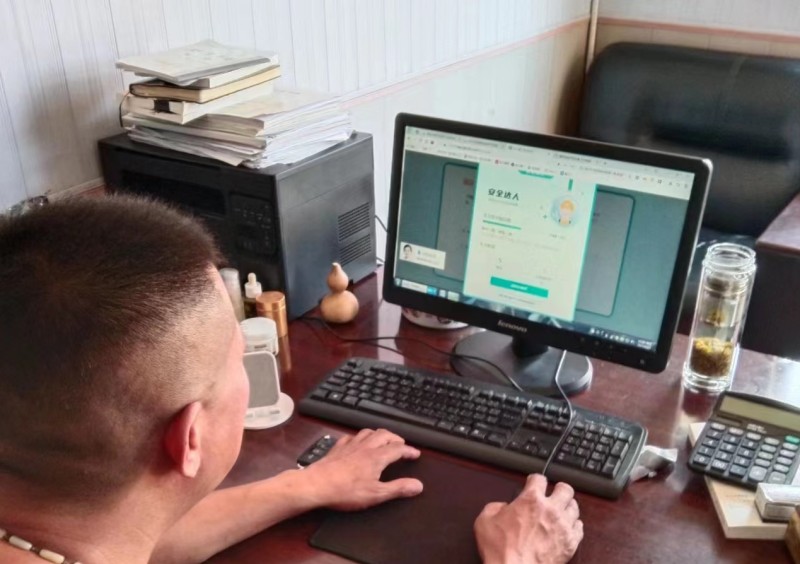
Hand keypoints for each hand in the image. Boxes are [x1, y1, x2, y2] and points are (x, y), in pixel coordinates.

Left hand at [302, 428, 423, 510]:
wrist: (316, 485)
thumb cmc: (346, 491)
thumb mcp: (376, 494)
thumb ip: (398, 488)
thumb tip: (418, 485)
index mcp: (377, 457)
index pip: (398, 448)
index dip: (409, 450)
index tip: (415, 453)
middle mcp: (365, 447)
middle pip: (384, 435)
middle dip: (395, 438)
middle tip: (401, 444)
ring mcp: (350, 445)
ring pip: (368, 432)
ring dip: (379, 434)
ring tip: (383, 439)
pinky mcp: (337, 448)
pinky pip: (351, 436)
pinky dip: (359, 437)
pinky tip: (358, 442)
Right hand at [474, 474, 582, 563]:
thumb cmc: (501, 549)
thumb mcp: (484, 521)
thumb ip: (495, 507)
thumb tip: (503, 507)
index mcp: (531, 500)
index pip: (539, 478)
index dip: (535, 480)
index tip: (533, 483)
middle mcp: (551, 509)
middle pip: (566, 489)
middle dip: (559, 489)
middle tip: (554, 493)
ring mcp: (563, 527)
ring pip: (575, 507)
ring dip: (567, 507)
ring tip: (561, 510)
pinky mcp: (571, 544)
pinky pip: (580, 527)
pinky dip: (574, 525)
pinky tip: (567, 527)